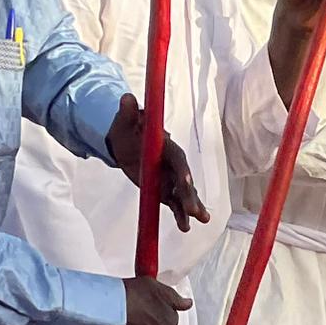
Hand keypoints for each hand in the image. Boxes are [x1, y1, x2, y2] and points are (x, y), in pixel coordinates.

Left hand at [104, 93, 206, 231]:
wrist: (124, 142)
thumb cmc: (127, 129)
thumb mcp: (124, 121)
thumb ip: (128, 113)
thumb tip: (127, 98)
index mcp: (166, 146)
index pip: (177, 158)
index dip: (182, 170)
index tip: (185, 182)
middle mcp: (172, 163)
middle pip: (184, 179)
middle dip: (189, 194)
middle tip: (195, 210)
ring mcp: (170, 177)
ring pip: (184, 193)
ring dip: (191, 206)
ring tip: (200, 219)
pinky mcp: (165, 189)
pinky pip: (175, 203)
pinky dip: (181, 214)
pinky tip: (186, 226)